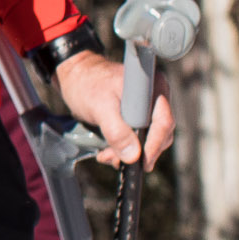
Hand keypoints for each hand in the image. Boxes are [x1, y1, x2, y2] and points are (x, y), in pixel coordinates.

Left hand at [52, 49, 173, 166]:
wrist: (74, 77)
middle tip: (117, 160)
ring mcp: (146, 110)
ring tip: (105, 155)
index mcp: (153, 88)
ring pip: (147, 140)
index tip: (143, 162)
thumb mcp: (100, 107)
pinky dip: (123, 149)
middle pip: (159, 134)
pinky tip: (106, 151)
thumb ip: (116, 131)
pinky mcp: (136, 119)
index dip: (155, 145)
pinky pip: (136, 139)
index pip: (164, 122)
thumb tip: (133, 155)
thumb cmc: (87, 83)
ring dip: (128, 153)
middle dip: (138, 152)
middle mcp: (154, 99)